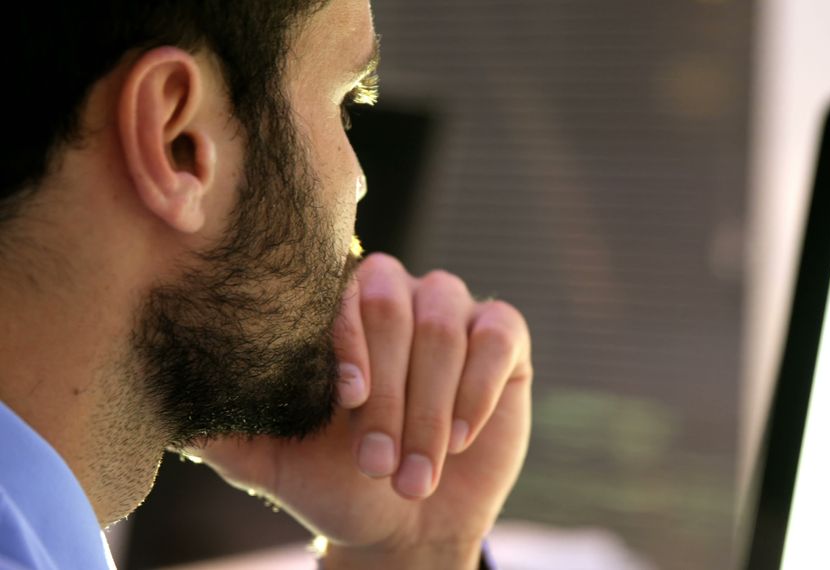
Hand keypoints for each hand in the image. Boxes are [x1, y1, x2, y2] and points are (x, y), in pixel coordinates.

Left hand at [187, 253, 531, 566]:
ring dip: (430, 408)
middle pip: (396, 306)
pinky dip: (477, 389)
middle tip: (377, 462)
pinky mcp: (503, 336)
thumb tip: (173, 415)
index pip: (340, 294)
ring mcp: (453, 311)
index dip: (348, 342)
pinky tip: (460, 437)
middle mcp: (397, 296)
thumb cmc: (339, 482)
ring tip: (416, 473)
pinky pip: (500, 335)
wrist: (410, 524)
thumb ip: (227, 434)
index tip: (346, 403)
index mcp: (340, 312)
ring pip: (446, 327)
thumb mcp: (275, 464)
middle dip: (390, 392)